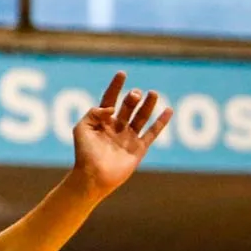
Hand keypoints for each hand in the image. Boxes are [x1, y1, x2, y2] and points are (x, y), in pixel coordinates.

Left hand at [71, 72, 170, 197]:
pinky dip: (161, 122)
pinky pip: (152, 133)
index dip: (115, 86)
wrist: (93, 176)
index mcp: (101, 121)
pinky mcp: (138, 149)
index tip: (122, 73)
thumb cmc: (84, 153)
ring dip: (148, 105)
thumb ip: (94, 113)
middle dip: (132, 99)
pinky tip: (168, 110)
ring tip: (153, 93)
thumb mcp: (82, 128)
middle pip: (127, 107)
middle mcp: (116, 127)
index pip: (110, 99)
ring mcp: (128, 137)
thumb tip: (111, 108)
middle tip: (136, 94)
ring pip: (141, 117)